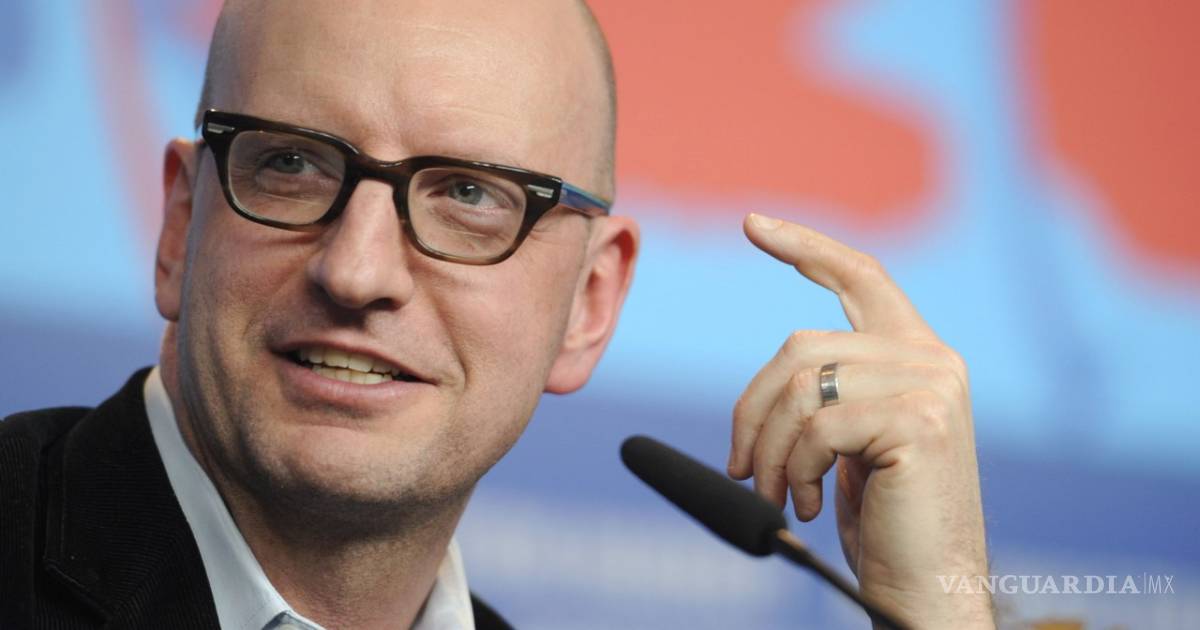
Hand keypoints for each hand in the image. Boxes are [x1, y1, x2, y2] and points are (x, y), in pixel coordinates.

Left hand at [728, 214, 992, 627]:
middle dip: (751, 410)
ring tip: (777, 496)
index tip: (752, 224)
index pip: (860, 276)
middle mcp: (932, 358)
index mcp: (915, 355)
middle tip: (741, 471)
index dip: (805, 247)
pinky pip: (817, 425)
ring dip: (768, 450)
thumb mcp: (848, 446)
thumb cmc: (884, 524)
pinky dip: (793, 470)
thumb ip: (827, 398)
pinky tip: (808, 506)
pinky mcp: (920, 418)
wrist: (927, 588)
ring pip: (800, 386)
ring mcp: (931, 384)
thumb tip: (763, 389)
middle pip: (799, 346)